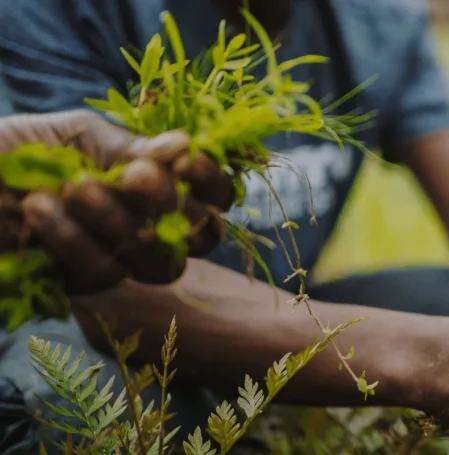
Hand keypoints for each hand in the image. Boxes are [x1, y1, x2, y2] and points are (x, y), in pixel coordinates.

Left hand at [0, 110, 233, 292]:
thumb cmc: (16, 148)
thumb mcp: (79, 134)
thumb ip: (132, 147)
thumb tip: (184, 145)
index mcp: (159, 181)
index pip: (214, 194)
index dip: (210, 181)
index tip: (186, 159)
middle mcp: (151, 225)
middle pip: (199, 235)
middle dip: (167, 203)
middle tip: (132, 176)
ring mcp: (121, 257)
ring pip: (155, 262)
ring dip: (117, 222)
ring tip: (76, 188)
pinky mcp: (83, 282)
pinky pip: (100, 273)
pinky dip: (72, 240)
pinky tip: (40, 210)